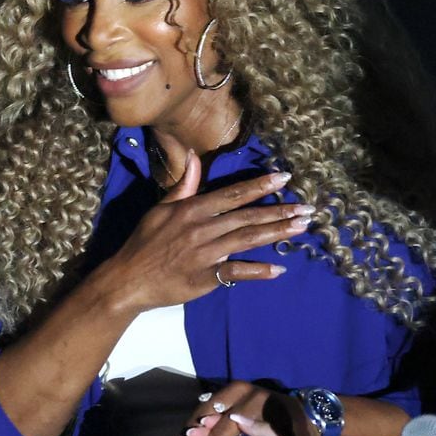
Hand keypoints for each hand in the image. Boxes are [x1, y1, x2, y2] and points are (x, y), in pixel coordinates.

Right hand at [94, 152, 311, 313]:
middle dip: (279, 210)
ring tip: (301, 227)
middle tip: (307, 208)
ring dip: (276, 233)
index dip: (260, 185)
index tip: (284, 178)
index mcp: (193, 209)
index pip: (233, 194)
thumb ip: (183, 185)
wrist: (128, 278)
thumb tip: (193, 157)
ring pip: (247, 240)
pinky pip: (236, 272)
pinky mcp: (205, 278)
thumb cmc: (144, 242)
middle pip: (248, 216)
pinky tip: (278, 269)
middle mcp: (202, 229)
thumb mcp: (160, 209)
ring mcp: (205, 254)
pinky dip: (257, 271)